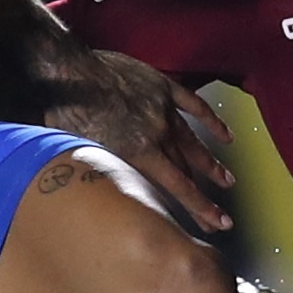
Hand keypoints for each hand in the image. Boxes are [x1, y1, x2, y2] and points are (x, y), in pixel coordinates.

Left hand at [31, 44, 236, 231]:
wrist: (68, 69)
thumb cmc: (67, 112)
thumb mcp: (83, 155)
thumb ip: (106, 173)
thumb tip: (110, 192)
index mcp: (139, 153)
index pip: (178, 187)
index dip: (201, 208)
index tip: (218, 223)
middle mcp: (158, 134)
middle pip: (186, 170)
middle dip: (204, 194)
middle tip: (219, 215)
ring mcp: (163, 109)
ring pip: (193, 142)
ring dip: (210, 164)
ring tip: (226, 180)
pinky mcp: (163, 87)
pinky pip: (194, 105)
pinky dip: (212, 120)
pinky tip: (226, 135)